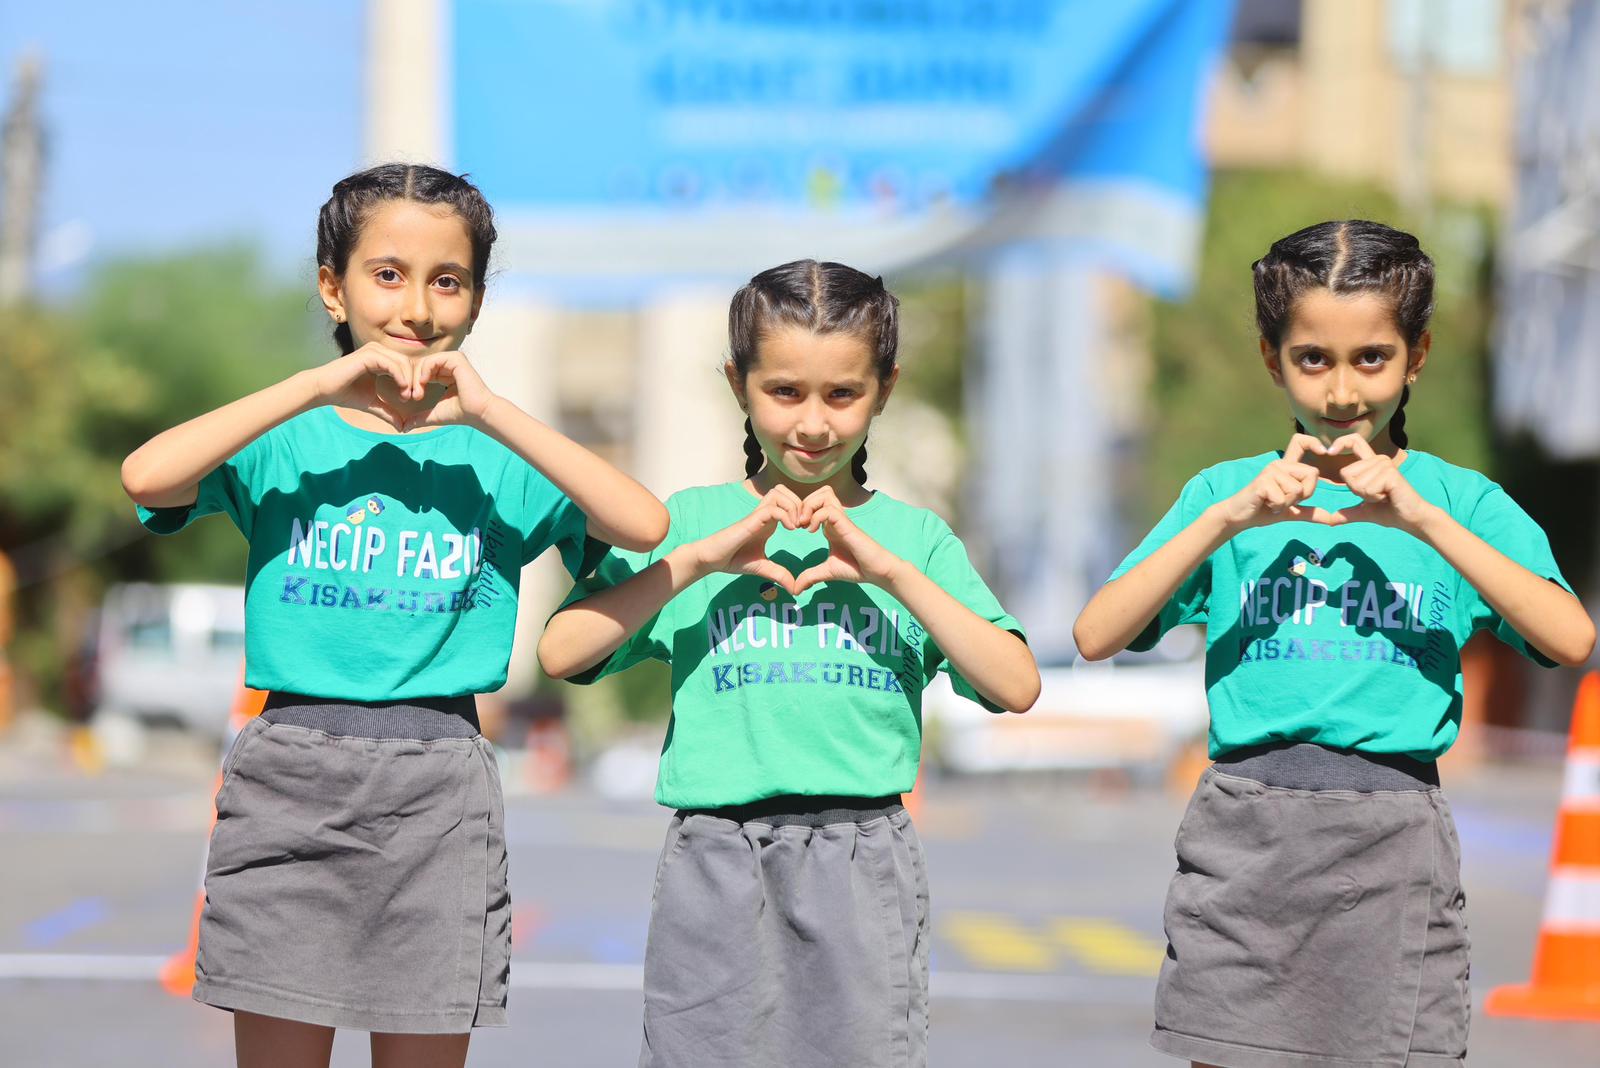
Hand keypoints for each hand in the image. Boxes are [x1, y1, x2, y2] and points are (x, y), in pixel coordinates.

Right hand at [309, 342, 420, 431]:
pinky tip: (401, 391)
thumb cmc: (345, 394)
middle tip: (413, 398)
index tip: (411, 399)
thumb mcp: (372, 404)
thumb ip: (388, 412)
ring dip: (408, 380)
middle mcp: (378, 351)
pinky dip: (400, 378)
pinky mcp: (369, 355)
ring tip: (405, 397)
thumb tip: (402, 427)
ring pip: (402, 362)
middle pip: (407, 363)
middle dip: (414, 381)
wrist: (323, 390)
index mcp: (380, 358)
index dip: (412, 381)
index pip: (405, 365)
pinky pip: (392, 364)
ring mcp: (373, 351)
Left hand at [406, 350, 496, 430]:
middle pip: (423, 365)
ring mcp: (454, 360)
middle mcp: (451, 365)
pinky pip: (433, 360)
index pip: (424, 372)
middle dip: (414, 380)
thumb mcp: (434, 414)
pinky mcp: (456, 359)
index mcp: (448, 374)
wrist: (477, 413)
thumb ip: (419, 417)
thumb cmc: (461, 414)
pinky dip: (425, 370)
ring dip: (418, 377)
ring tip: (419, 392)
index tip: (415, 398)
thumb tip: (404, 428)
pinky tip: (424, 383)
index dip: (416, 383)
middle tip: (415, 396)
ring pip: (426, 362)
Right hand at [689, 486, 802, 592]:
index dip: (802, 510)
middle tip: (805, 523)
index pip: (788, 501)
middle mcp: (763, 514)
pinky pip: (772, 508)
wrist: (712, 560)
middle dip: (800, 503)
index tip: (807, 529)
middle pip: (784, 490)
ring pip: (778, 493)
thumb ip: (779, 575)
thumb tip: (795, 589)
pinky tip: (790, 530)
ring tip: (797, 526)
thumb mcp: (763, 568)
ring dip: (793, 506)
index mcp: (768, 521)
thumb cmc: (733, 559)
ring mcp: (757, 515)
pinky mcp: (751, 520)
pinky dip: (785, 515)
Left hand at [792, 486, 903, 593]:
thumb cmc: (857, 568)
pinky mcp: (847, 524)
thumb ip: (810, 577)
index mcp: (830, 526)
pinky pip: (829, 510)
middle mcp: (835, 519)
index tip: (793, 528)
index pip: (815, 503)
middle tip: (796, 523)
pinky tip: (811, 531)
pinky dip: (816, 516)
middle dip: (803, 504)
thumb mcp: (827, 571)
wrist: (877, 572)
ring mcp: (841, 520)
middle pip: (820, 493)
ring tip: (803, 524)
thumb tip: (796, 589)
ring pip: (825, 495)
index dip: (800, 510)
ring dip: (809, 506)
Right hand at [1215, 434, 1338, 528]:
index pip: (1300, 442)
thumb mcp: (1290, 511)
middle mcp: (1279, 464)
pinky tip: (1266, 504)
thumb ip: (1310, 512)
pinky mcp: (1263, 482)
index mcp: (1286, 466)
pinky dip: (1278, 507)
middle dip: (1304, 494)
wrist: (1239, 517)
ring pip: (1298, 490)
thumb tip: (1332, 520)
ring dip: (1288, 503)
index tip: (1324, 451)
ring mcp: (1271, 471)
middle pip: (1311, 474)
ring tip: (1273, 502)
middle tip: (1284, 499)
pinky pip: (1283, 498)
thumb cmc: (1263, 511)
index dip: (1314, 442)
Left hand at [1318, 435, 1434, 531]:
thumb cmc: (1390, 512)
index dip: (1341, 442)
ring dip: (1367, 496)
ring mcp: (1385, 464)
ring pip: (1356, 483)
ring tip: (1384, 496)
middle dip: (1357, 491)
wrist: (1411, 519)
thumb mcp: (1364, 512)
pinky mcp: (1390, 473)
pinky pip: (1367, 488)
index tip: (1329, 452)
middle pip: (1346, 473)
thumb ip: (1347, 513)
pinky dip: (1374, 498)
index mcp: (1371, 464)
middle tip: (1377, 495)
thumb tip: (1329, 520)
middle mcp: (1378, 460)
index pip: (1355, 441)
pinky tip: (1388, 497)